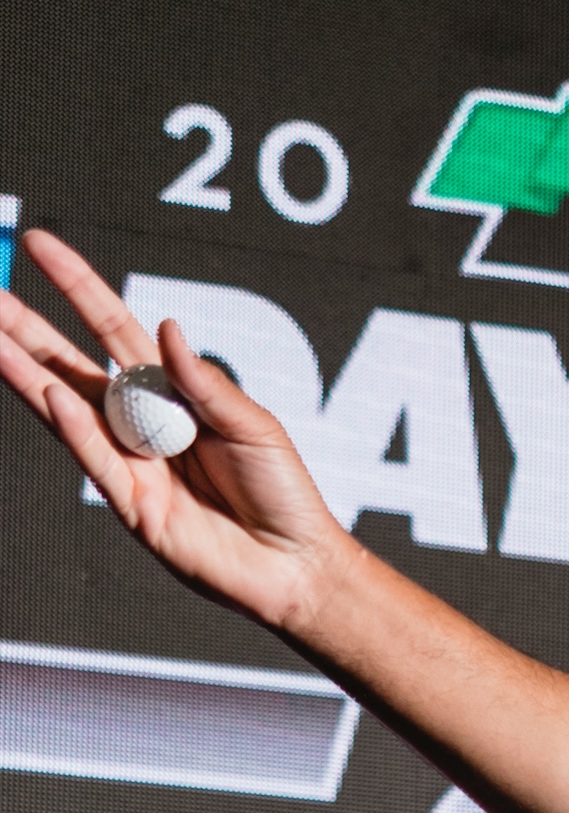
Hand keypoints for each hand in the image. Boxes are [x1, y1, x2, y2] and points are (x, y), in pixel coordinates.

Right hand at [0, 225, 352, 636]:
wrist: (298, 566)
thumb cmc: (284, 495)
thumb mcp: (254, 426)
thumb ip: (206, 382)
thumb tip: (166, 328)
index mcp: (170, 393)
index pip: (112, 327)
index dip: (77, 288)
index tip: (40, 247)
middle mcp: (141, 423)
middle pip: (70, 364)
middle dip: (26, 328)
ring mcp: (131, 463)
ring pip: (67, 409)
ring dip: (27, 373)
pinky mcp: (134, 506)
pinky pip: (97, 460)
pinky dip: (75, 429)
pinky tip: (50, 395)